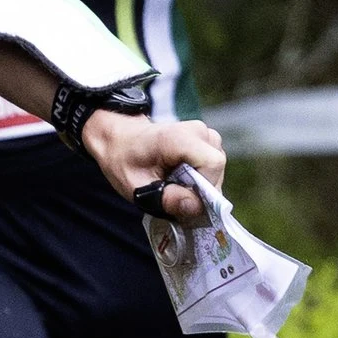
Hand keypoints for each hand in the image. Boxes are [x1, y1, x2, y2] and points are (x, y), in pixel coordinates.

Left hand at [84, 110, 224, 219]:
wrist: (121, 141)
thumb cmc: (125, 161)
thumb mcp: (136, 187)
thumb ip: (165, 198)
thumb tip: (195, 206)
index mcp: (179, 137)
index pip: (212, 164)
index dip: (204, 188)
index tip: (181, 197)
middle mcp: (198, 131)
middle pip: (216, 171)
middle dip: (199, 191)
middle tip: (172, 193)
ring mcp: (206, 135)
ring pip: (216, 172)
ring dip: (198, 186)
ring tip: (173, 184)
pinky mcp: (209, 142)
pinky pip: (212, 169)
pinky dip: (199, 179)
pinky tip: (180, 178)